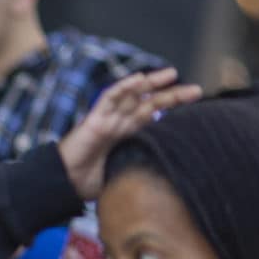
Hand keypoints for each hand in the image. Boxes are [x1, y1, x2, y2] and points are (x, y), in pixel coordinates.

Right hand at [56, 68, 202, 200]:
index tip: (194, 105)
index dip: (170, 108)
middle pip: (148, 103)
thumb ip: (137, 170)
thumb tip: (164, 177)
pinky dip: (123, 88)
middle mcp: (117, 124)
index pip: (151, 116)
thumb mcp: (120, 176)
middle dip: (171, 95)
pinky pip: (108, 99)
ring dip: (151, 84)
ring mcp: (105, 120)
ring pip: (132, 96)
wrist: (62, 184)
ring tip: (172, 74)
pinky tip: (138, 79)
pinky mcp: (93, 120)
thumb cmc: (84, 184)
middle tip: (197, 90)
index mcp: (123, 136)